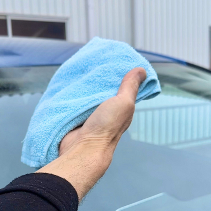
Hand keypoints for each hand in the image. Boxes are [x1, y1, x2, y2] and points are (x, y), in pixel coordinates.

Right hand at [38, 67, 145, 199]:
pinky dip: (72, 95)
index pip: (122, 90)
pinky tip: (68, 83)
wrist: (82, 149)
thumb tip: (142, 70)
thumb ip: (130, 87)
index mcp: (121, 110)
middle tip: (93, 61)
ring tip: (79, 68)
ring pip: (87, 97)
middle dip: (99, 79)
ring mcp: (90, 117)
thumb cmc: (106, 128)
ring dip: (83, 86)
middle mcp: (106, 113)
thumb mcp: (123, 103)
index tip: (113, 61)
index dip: (119, 76)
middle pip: (103, 92)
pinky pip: (74, 103)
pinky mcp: (75, 119)